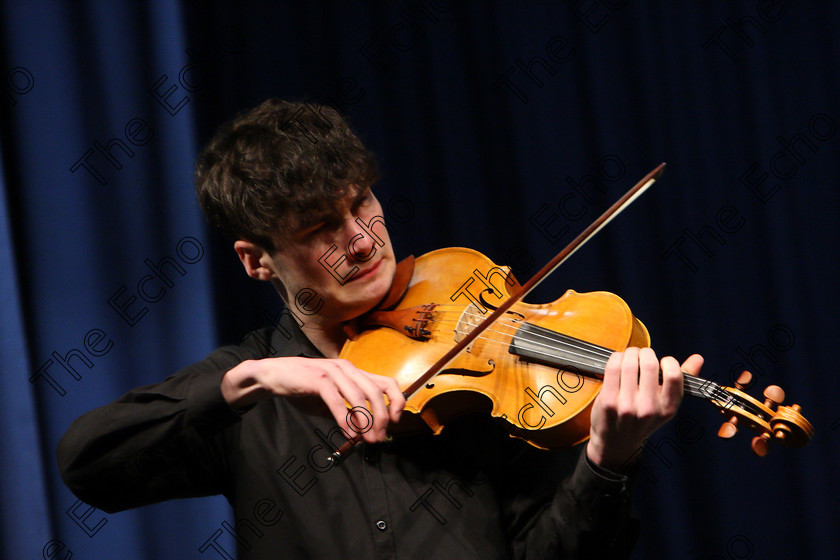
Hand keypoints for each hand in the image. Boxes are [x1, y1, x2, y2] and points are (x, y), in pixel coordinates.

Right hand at [221, 357, 405, 442]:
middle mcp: (347, 369)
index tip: (394, 421)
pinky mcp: (318, 379)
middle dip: (381, 418)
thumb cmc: (303, 387)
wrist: (274, 375)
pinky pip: (337, 401)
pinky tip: (349, 434)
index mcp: (354, 372)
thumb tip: (363, 432)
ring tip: (366, 439)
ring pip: (358, 397)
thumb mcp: (330, 401)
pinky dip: (345, 419)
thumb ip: (347, 413)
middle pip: (376, 392)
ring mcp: (333, 372)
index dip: (396, 401)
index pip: (386, 382)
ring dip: (365, 421)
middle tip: (379, 438)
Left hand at [585, 347, 703, 471]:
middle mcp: (648, 408)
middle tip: (642, 354)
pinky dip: (616, 358)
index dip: (668, 361)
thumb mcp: (666, 406)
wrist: (617, 443)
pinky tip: (618, 361)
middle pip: (649, 364)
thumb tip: (698, 358)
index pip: (674, 375)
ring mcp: (627, 405)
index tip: (662, 362)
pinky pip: (613, 368)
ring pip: (630, 363)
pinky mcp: (608, 401)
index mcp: (668, 408)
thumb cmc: (643, 419)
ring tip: (630, 356)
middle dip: (645, 353)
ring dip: (630, 353)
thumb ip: (681, 380)